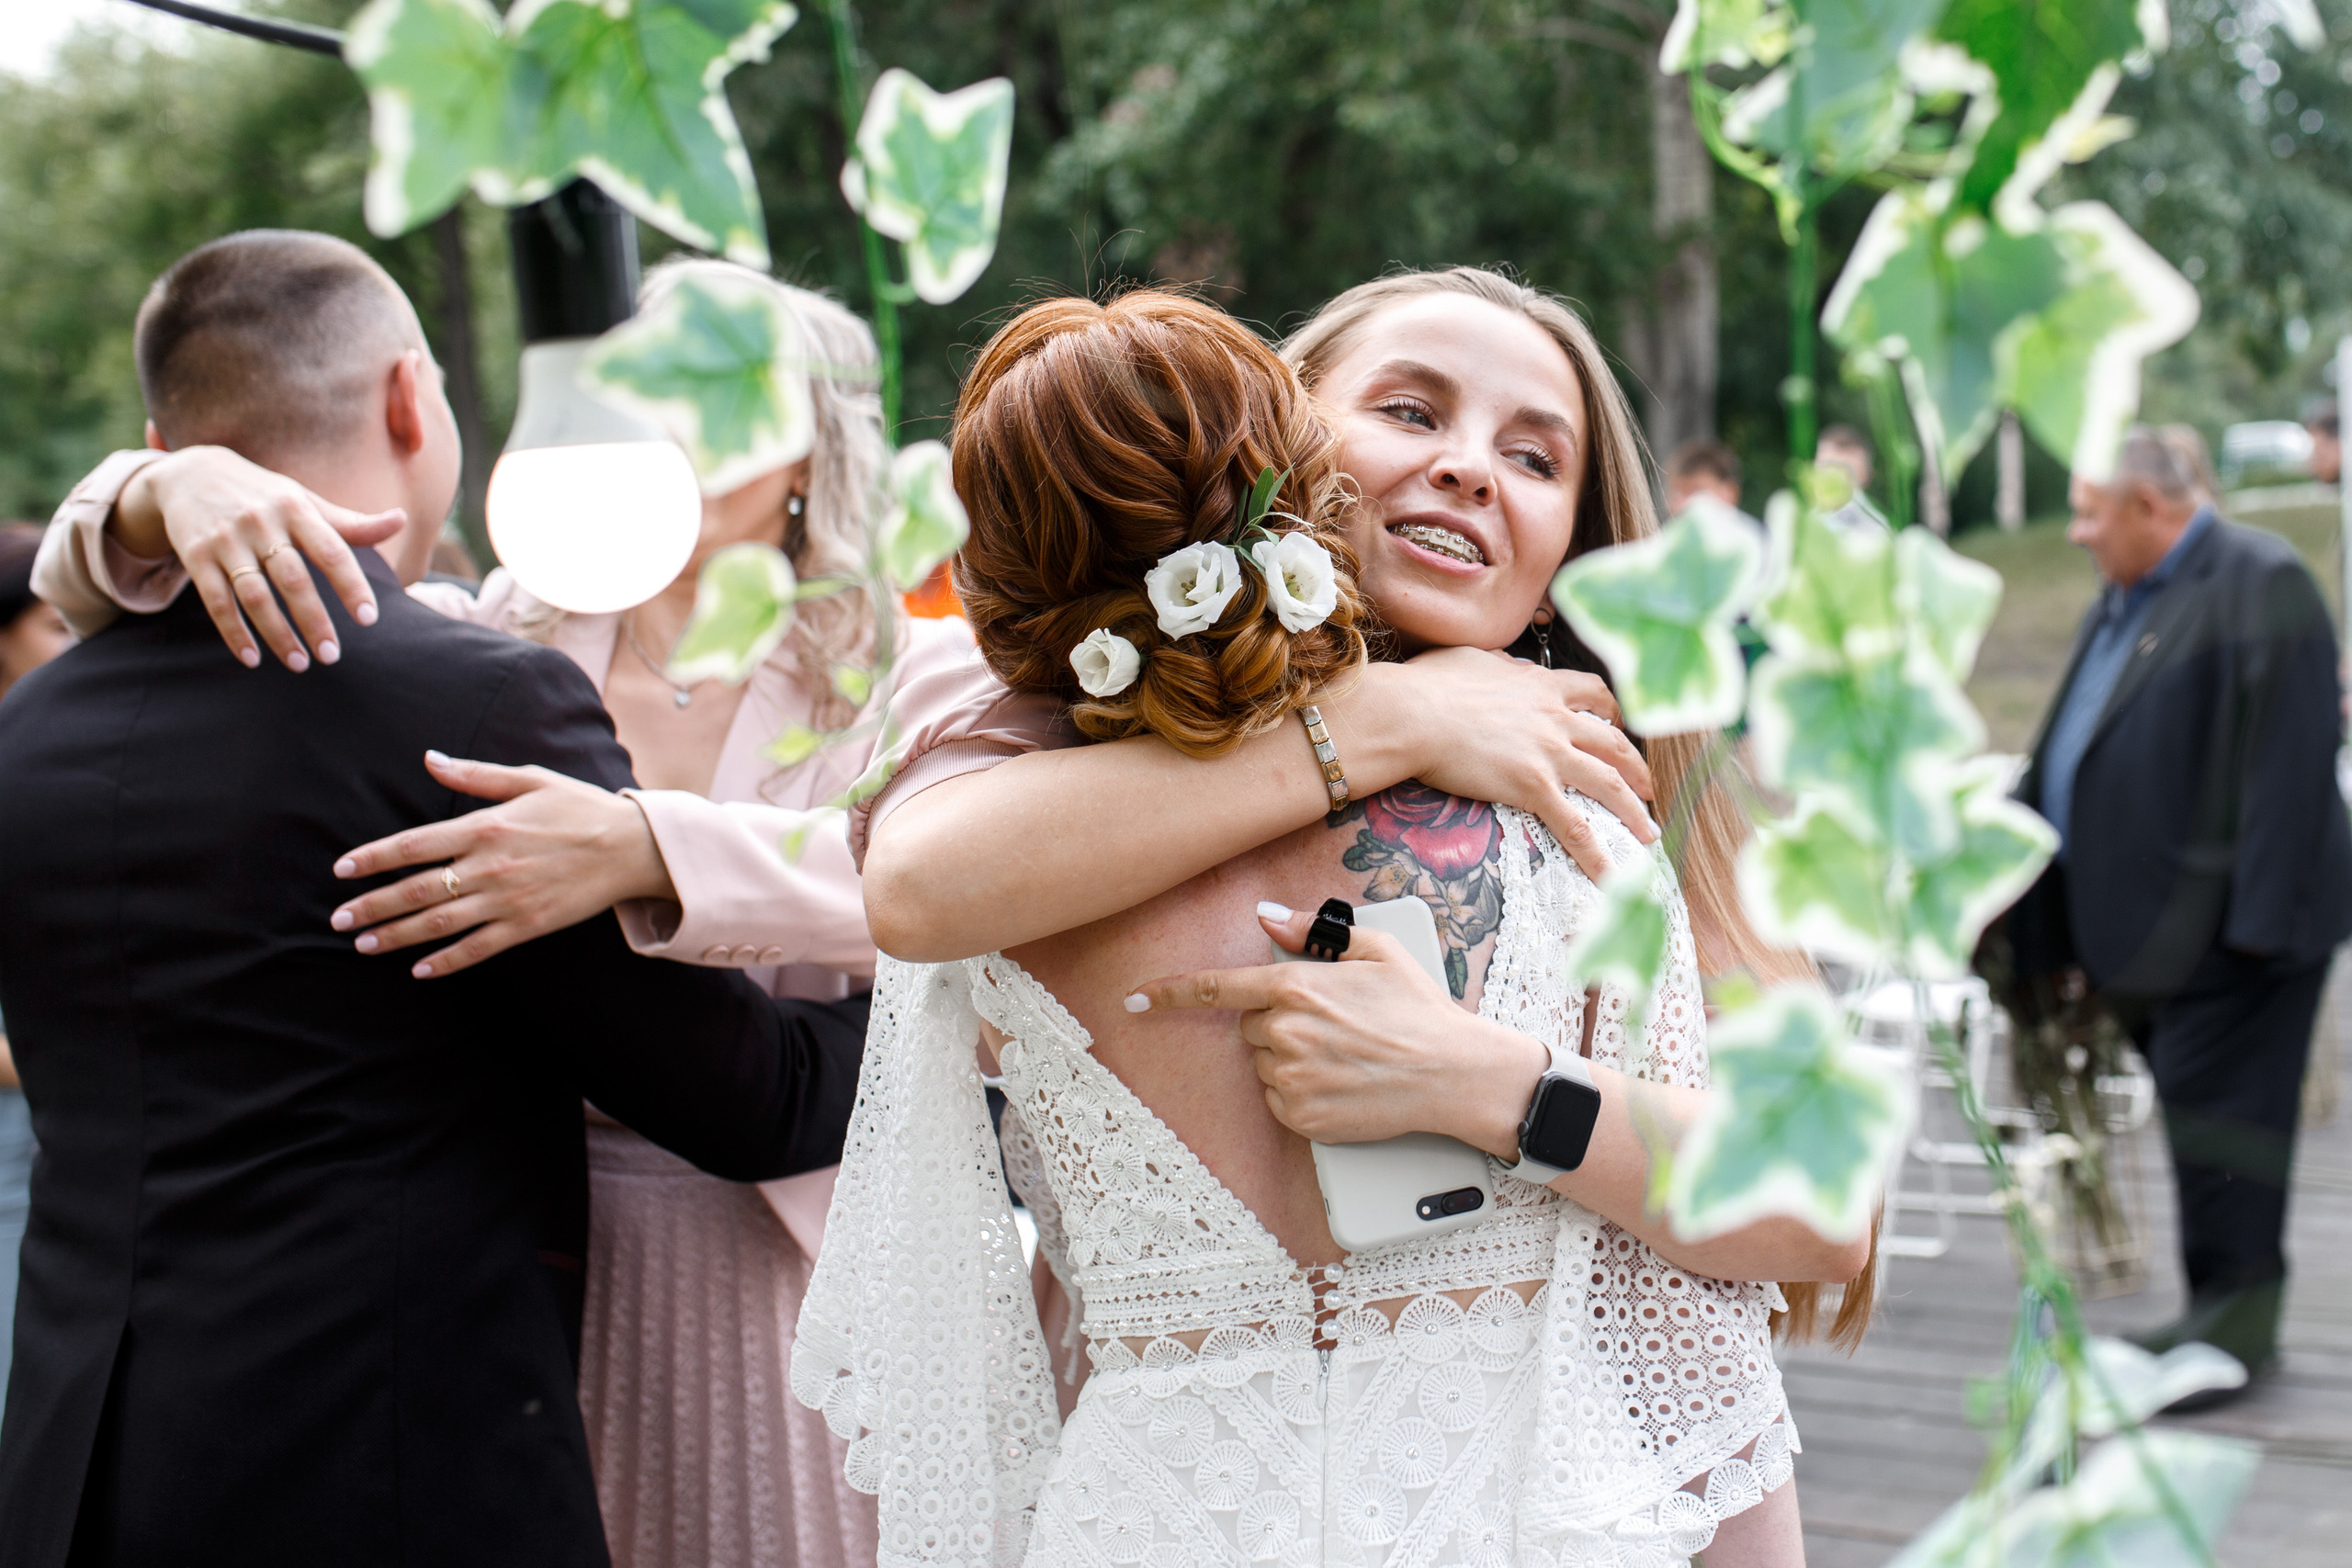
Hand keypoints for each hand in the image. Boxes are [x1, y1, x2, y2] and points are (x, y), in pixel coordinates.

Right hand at [119, 445, 403, 670]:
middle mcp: (260, 523)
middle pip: (293, 579)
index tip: (368, 619)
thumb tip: (401, 520)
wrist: (189, 472)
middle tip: (332, 657)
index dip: (351, 585)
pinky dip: (233, 632)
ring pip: (254, 595)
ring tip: (300, 664)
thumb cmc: (263, 496)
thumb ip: (350, 523)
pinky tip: (251, 659)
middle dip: (314, 620)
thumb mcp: (304, 501)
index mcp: (295, 509)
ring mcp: (225, 540)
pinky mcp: (195, 556)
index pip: (330, 551)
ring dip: (277, 633)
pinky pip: (216, 600)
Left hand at [329, 752, 676, 977]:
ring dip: (397, 936)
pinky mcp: (528, 925)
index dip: (373, 859)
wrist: (632, 847)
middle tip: (339, 919)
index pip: (414, 845)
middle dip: (372, 906)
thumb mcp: (530, 779)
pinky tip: (419, 969)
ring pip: (439, 923)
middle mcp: (490, 866)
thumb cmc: (580, 808)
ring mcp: (508, 900)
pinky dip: (446, 961)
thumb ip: (476, 775)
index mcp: (486, 827)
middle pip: (417, 890)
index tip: (342, 871)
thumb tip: (428, 758)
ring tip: (364, 944)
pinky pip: (478, 947)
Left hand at [1124, 903, 1545, 1154]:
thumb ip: (1313, 931)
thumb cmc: (1419, 1008)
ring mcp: (1291, 1078)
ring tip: (1345, 1056)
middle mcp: (1285, 1031)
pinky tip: (1342, 1083)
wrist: (1453, 1073)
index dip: (1169, 992)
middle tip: (1333, 1026)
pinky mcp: (1302, 1117)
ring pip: (1265, 1064)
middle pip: (1250, 1027)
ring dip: (1290, 1058)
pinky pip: (1279, 1100)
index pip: (1216, 988)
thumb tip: (1268, 919)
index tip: (1135, 999)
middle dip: (1279, 1023)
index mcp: (1295, 986)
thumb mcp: (1376, 950)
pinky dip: (1301, 1093)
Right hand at [1387, 647, 1655, 882]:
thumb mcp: (1472, 659)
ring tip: (1648, 831)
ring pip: (1609, 782)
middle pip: (1612, 741)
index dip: (1610, 709)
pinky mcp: (1533, 786)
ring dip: (1633, 809)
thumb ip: (1498, 665)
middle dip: (1635, 766)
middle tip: (1647, 786)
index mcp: (1540, 687)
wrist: (1412, 713)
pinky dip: (1598, 855)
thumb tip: (1503, 666)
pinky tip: (1612, 876)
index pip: (1590, 692)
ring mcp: (1548, 753)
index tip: (1618, 722)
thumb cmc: (1428, 685)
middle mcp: (1554, 718)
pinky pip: (1575, 826)